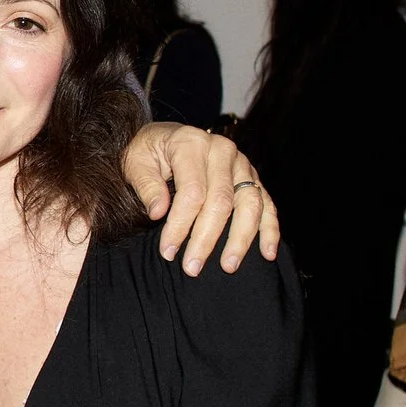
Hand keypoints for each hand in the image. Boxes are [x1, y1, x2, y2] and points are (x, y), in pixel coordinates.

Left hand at [123, 123, 280, 275]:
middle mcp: (221, 150)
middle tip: (192, 268)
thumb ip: (147, 186)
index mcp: (191, 143)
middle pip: (221, 201)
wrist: (163, 138)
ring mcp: (241, 163)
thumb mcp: (136, 163)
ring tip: (228, 266)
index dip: (180, 225)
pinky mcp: (252, 177)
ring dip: (240, 239)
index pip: (192, 192)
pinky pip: (267, 203)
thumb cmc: (147, 153)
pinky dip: (270, 229)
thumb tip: (158, 213)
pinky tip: (267, 253)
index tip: (168, 252)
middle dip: (207, 239)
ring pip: (249, 204)